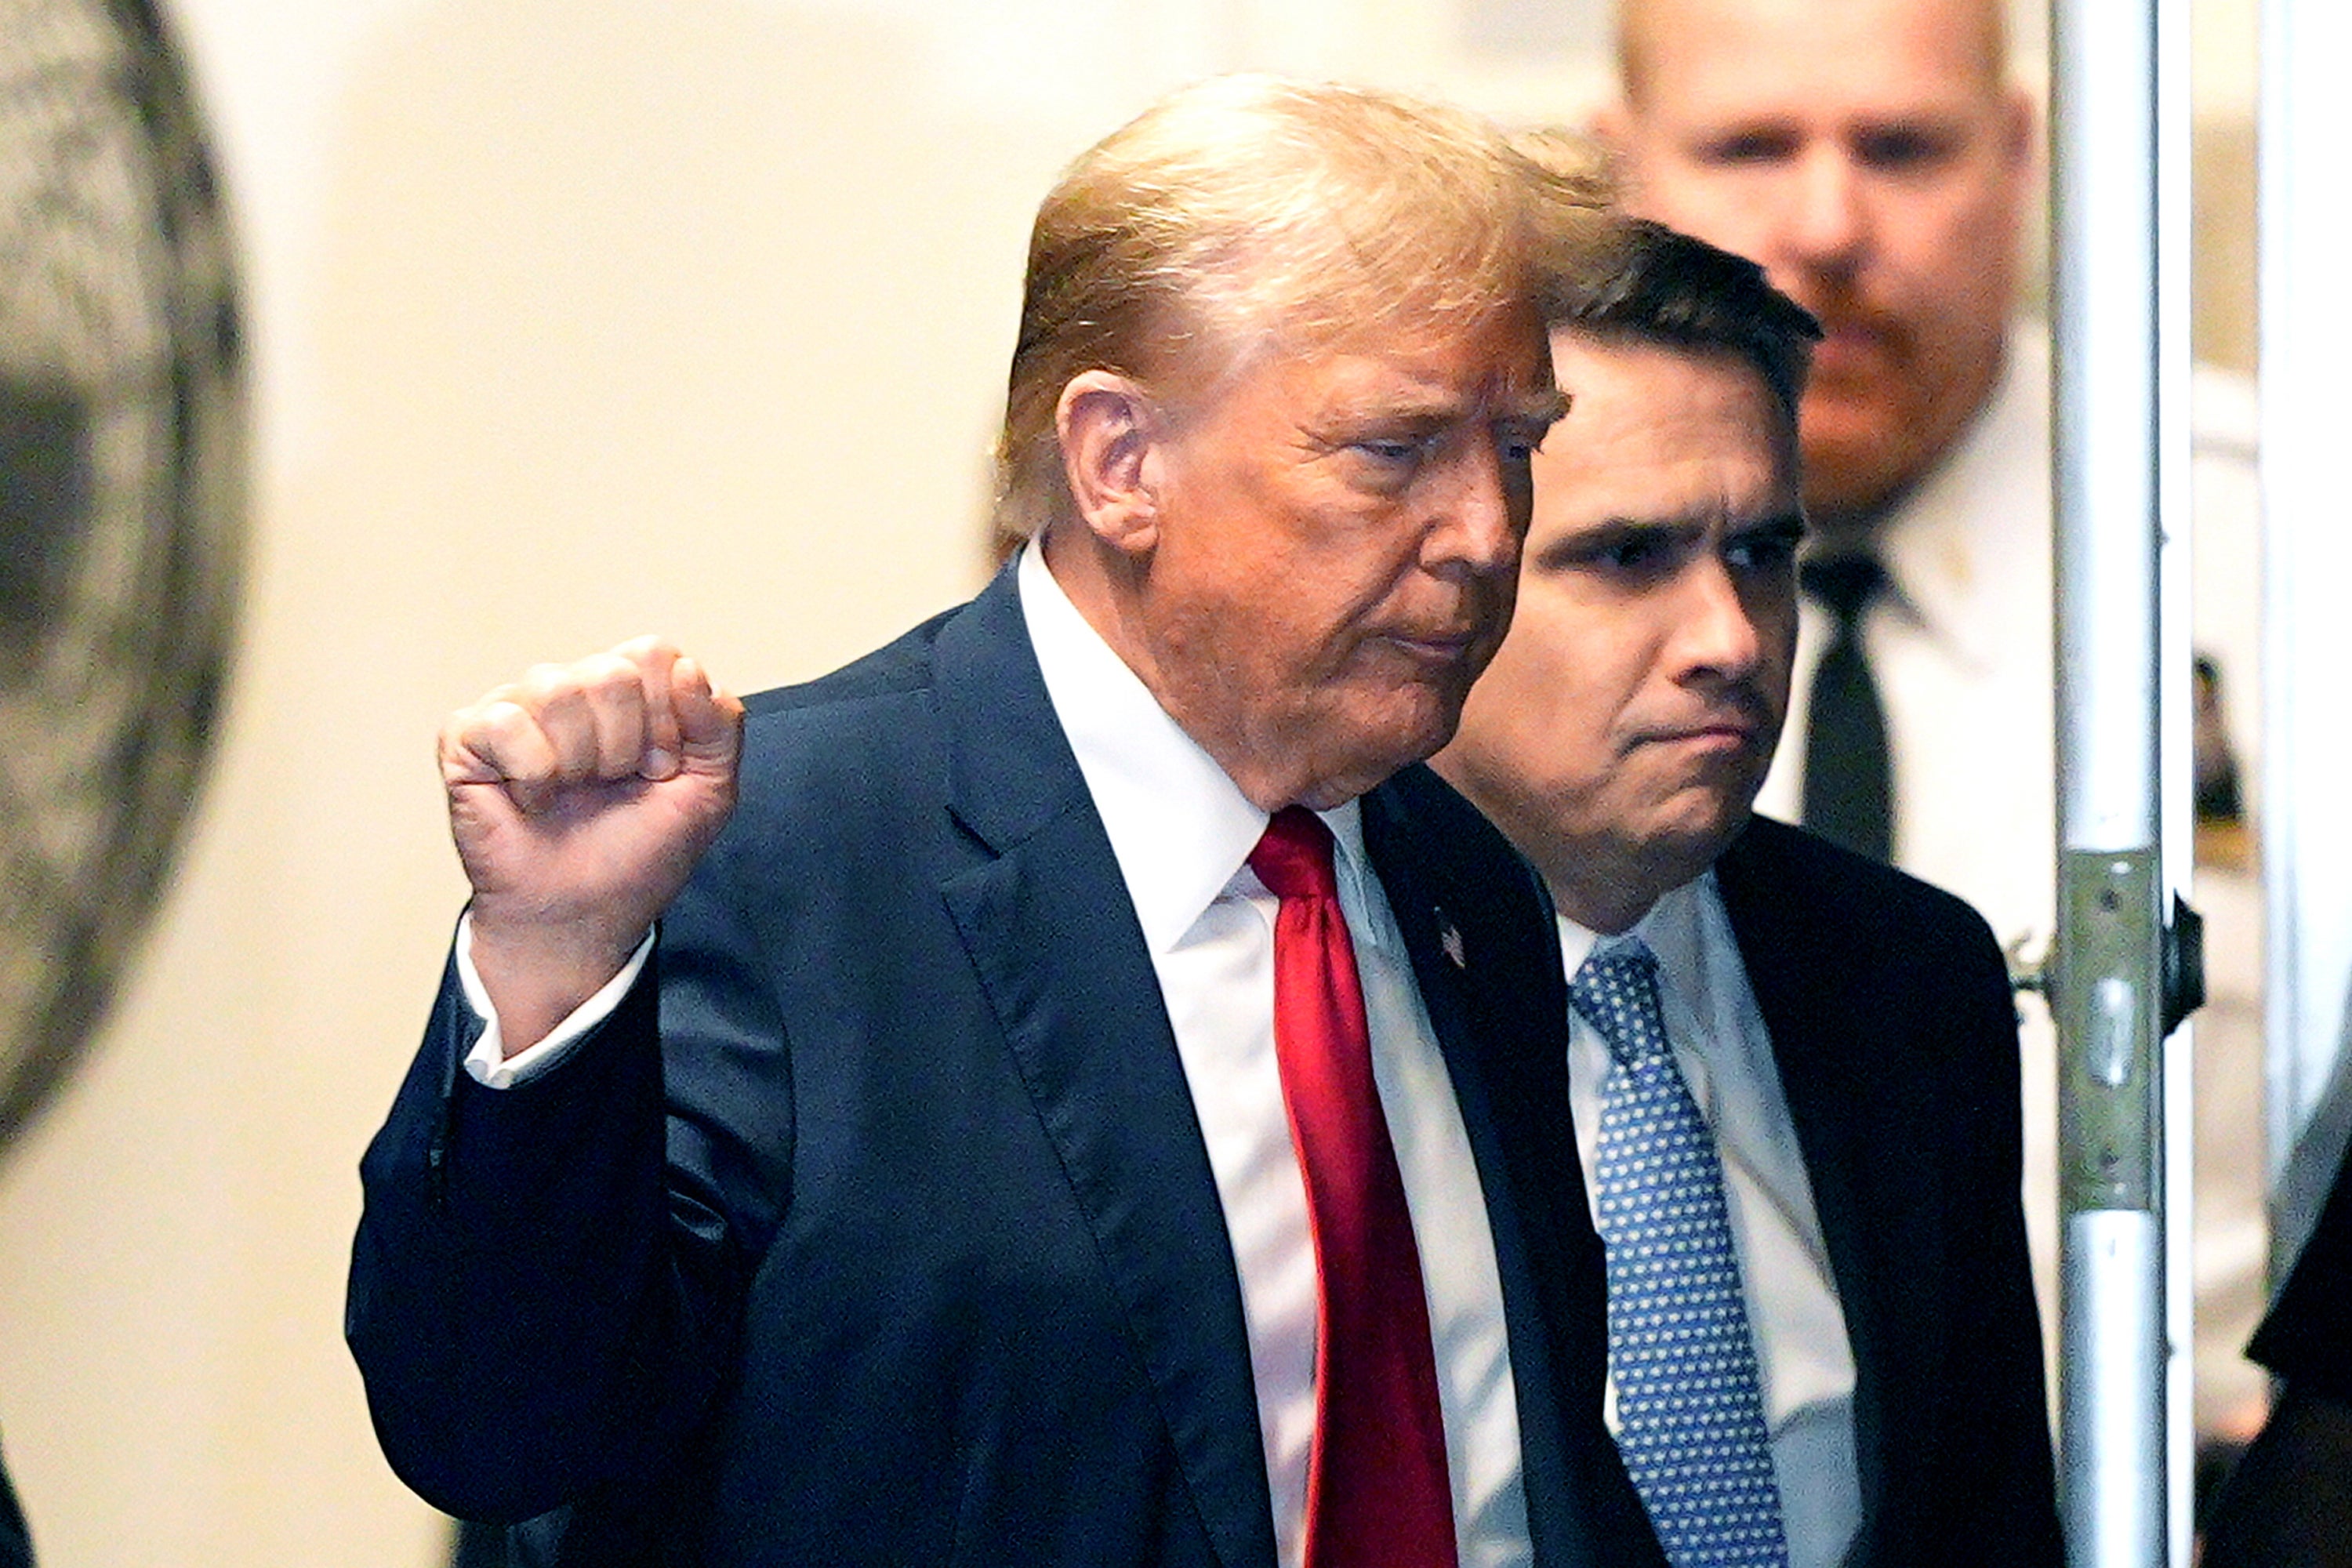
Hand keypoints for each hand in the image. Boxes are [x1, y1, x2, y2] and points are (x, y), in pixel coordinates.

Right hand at [438, 636, 743, 1051]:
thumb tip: (686, 669)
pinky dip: (533, 775)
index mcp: (628, 691)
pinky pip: (507, 723)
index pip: (653, 654)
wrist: (583, 916)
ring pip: (558, 691)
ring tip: (573, 794)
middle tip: (614, 786)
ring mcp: (517, 708)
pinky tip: (533, 801)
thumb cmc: (638, 853)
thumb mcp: (709, 792)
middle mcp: (571, 688)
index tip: (659, 770)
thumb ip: (720, 725)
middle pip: (610, 672)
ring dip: (581, 763)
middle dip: (626, 746)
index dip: (667, 719)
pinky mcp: (467, 737)